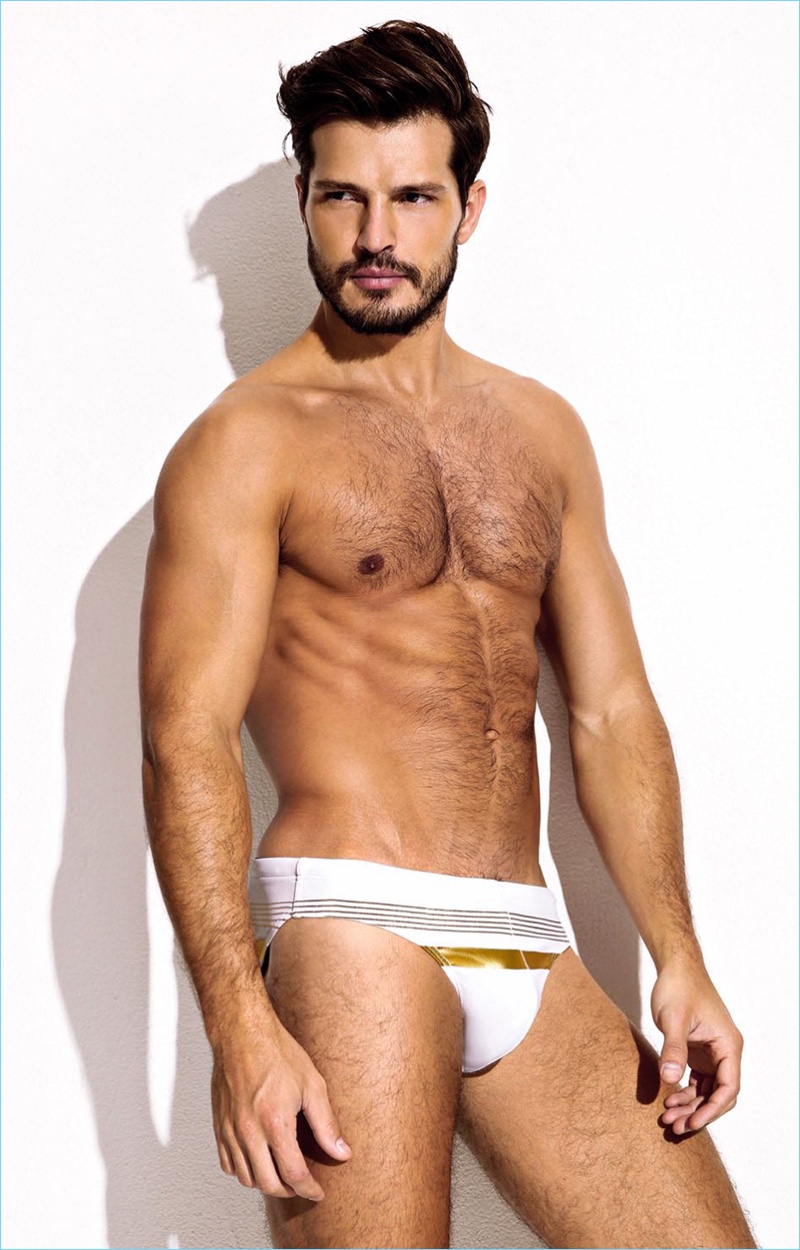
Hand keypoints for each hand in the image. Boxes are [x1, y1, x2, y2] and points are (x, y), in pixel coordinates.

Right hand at [211, 1012, 351, 1199]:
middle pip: (268, 1183)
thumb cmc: (276, 1053)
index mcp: (274, 1123)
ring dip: (266, 1182)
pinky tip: (258, 1160)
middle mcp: (249, 1132)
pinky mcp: (219, 1126)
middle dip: (289, 1191)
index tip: (317, 1191)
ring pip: (246, 1178)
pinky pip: (227, 1164)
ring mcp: (230, 1131)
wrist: (242, 1033)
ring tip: (282, 1173)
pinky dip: (243, 1171)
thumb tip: (341, 1152)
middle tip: (302, 1185)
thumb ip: (326, 1124)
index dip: (308, 1189)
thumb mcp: (312, 1085)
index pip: (293, 1174)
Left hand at [651, 959, 742, 1134]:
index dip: (712, 1111)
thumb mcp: (673, 1019)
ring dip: (690, 1105)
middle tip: (674, 1126)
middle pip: (718, 1095)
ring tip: (667, 1117)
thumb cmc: (679, 987)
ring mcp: (712, 1053)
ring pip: (707, 1091)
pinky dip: (685, 1092)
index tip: (692, 1123)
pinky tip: (669, 1099)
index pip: (728, 1089)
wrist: (675, 968)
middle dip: (698, 1112)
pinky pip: (697, 1081)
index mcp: (728, 1046)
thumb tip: (669, 1078)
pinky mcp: (699, 1052)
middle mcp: (725, 1052)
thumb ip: (673, 1049)